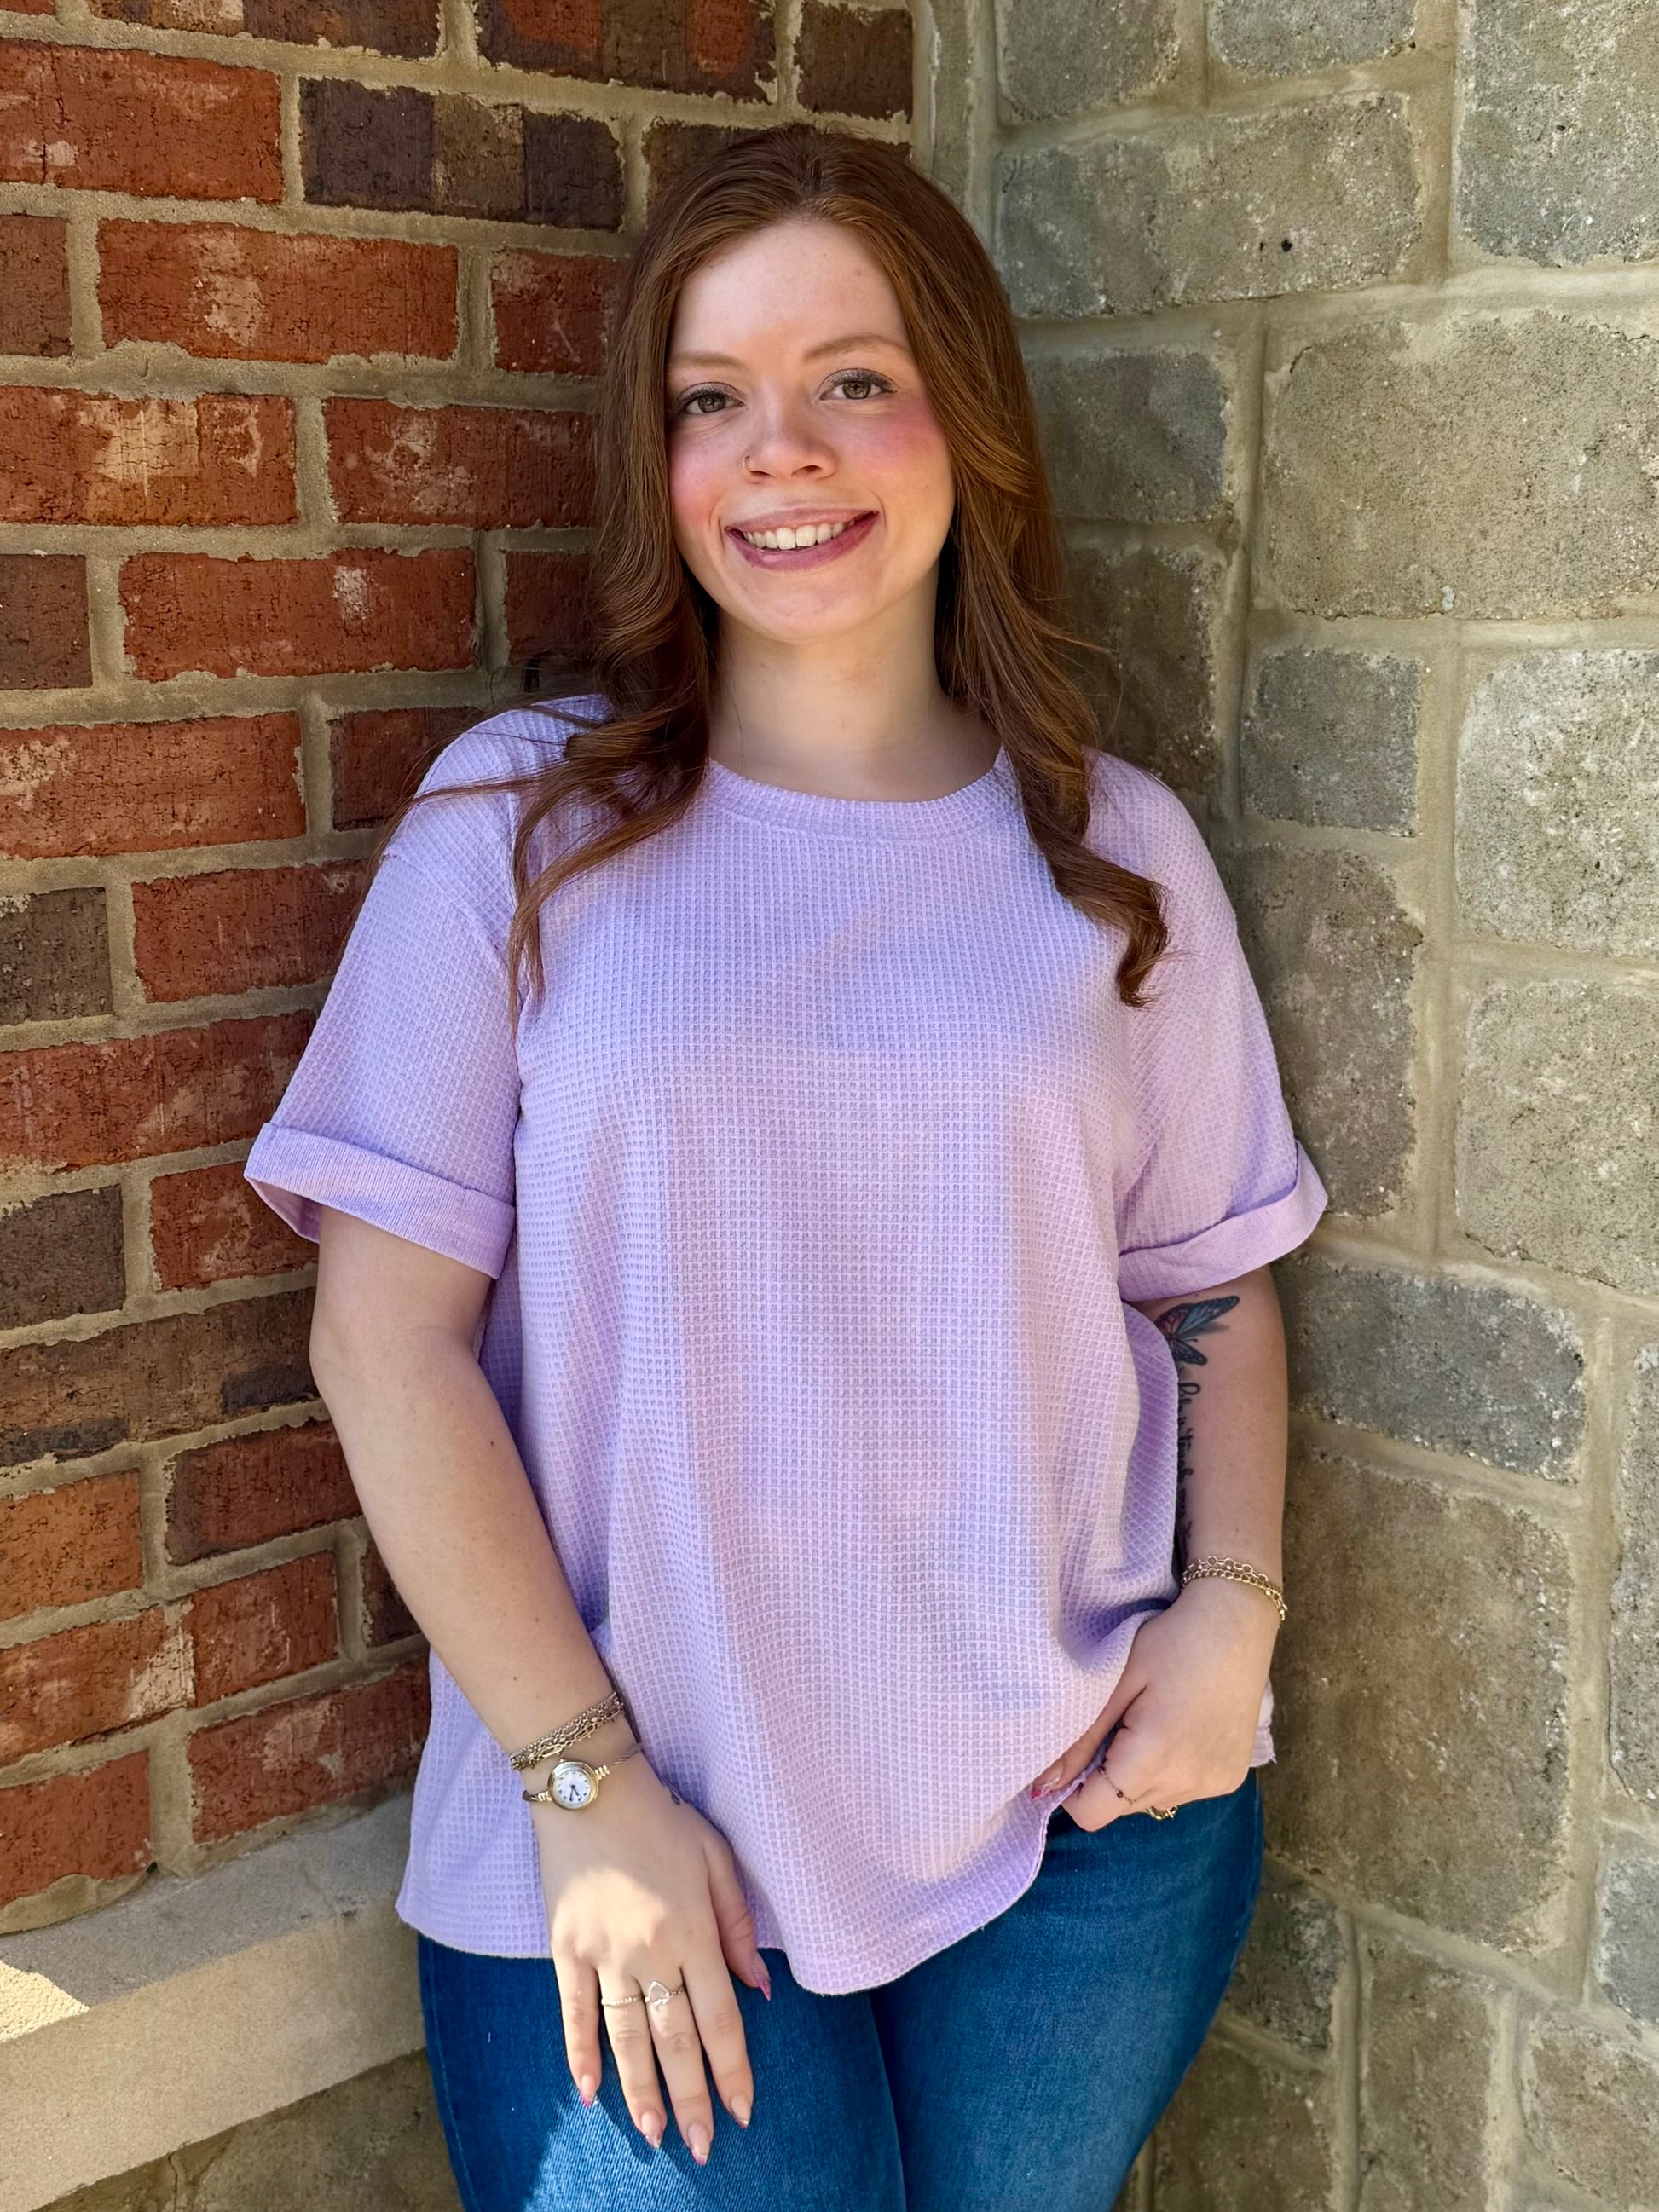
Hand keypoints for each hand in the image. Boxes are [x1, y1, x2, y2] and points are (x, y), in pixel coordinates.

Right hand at [532, 1751, 768, 2163]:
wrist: (591, 1786)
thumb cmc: (663, 1818)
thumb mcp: (717, 1857)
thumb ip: (739, 1925)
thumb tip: (761, 1989)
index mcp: (693, 1931)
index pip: (720, 2019)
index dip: (732, 2070)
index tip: (743, 2111)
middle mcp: (650, 1952)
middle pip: (674, 2040)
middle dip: (691, 2099)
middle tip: (702, 2147)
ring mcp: (603, 1955)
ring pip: (625, 2039)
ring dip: (640, 2091)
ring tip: (653, 2135)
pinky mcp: (565, 1949)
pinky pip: (574, 2012)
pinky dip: (579, 2055)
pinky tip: (588, 2094)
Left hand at [1028, 1579, 1279, 1831]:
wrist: (1237, 1623)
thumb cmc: (1170, 1641)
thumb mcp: (1116, 1681)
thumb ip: (1080, 1739)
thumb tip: (1042, 1786)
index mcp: (1155, 1758)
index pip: (1093, 1813)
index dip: (1072, 1789)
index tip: (1076, 1749)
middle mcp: (1188, 1783)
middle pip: (1120, 1808)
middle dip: (1105, 1777)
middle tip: (1116, 1724)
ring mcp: (1214, 1784)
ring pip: (1151, 1801)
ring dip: (1137, 1776)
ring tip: (1149, 1722)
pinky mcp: (1230, 1778)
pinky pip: (1181, 1792)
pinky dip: (1169, 1771)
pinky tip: (1178, 1729)